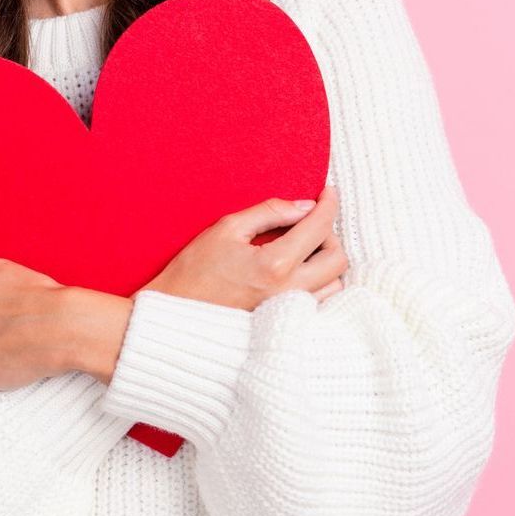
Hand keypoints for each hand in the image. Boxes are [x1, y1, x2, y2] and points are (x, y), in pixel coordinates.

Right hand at [141, 185, 347, 310]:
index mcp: (275, 265)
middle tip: (309, 221)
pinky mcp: (286, 323)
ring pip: (334, 283)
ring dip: (326, 260)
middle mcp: (290, 291)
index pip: (319, 228)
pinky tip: (298, 269)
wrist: (176, 314)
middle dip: (330, 233)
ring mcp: (290, 311)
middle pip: (338, 259)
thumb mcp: (228, 228)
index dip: (329, 204)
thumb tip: (304, 206)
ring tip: (303, 246)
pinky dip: (319, 280)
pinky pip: (320, 300)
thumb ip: (269, 212)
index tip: (328, 192)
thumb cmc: (195, 270)